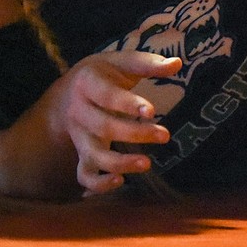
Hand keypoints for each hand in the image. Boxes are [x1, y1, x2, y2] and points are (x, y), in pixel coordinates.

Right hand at [53, 50, 182, 194]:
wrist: (69, 92)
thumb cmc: (103, 75)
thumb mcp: (120, 62)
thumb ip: (148, 63)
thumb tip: (177, 63)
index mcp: (87, 83)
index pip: (107, 96)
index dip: (129, 105)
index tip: (153, 111)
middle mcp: (79, 111)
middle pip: (104, 127)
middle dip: (135, 134)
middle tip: (164, 135)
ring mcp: (79, 136)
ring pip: (94, 156)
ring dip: (120, 163)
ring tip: (147, 164)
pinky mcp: (82, 155)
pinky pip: (84, 176)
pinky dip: (99, 184)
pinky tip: (121, 181)